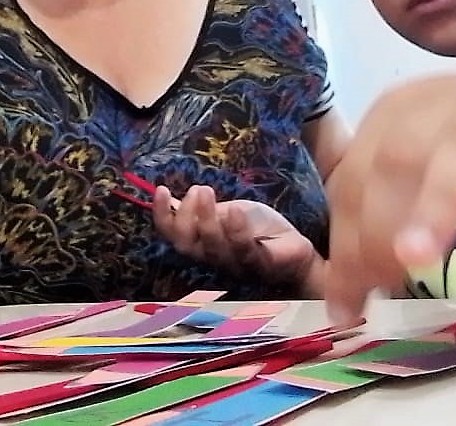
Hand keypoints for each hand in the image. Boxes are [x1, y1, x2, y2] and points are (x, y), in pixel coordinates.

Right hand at [152, 185, 323, 295]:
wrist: (295, 250)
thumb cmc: (258, 230)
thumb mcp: (228, 211)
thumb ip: (205, 210)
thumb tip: (179, 196)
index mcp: (202, 245)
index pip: (173, 236)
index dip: (162, 216)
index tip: (161, 189)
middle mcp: (215, 259)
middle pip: (187, 247)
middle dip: (185, 217)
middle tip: (198, 190)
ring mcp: (237, 266)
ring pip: (214, 250)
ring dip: (207, 219)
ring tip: (207, 191)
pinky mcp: (262, 266)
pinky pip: (246, 251)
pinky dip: (237, 230)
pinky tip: (235, 211)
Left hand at [325, 71, 455, 321]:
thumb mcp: (420, 172)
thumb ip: (379, 223)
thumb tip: (344, 305)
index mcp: (392, 113)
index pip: (355, 175)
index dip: (347, 238)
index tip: (348, 301)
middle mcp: (440, 106)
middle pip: (397, 158)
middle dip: (379, 224)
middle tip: (380, 285)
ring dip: (434, 207)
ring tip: (416, 261)